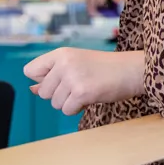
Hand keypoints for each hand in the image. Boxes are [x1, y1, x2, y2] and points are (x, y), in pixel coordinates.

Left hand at [24, 48, 145, 115]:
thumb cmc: (107, 68)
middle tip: (80, 85)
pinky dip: (78, 109)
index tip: (61, 79)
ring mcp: (73, 77)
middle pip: (43, 92)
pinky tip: (91, 98)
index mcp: (61, 53)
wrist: (133, 70)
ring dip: (69, 102)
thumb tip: (33, 89)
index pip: (30, 71)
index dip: (43, 80)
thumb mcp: (77, 64)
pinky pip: (67, 110)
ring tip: (87, 90)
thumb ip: (54, 76)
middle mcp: (64, 63)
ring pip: (54, 103)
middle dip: (59, 94)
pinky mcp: (82, 92)